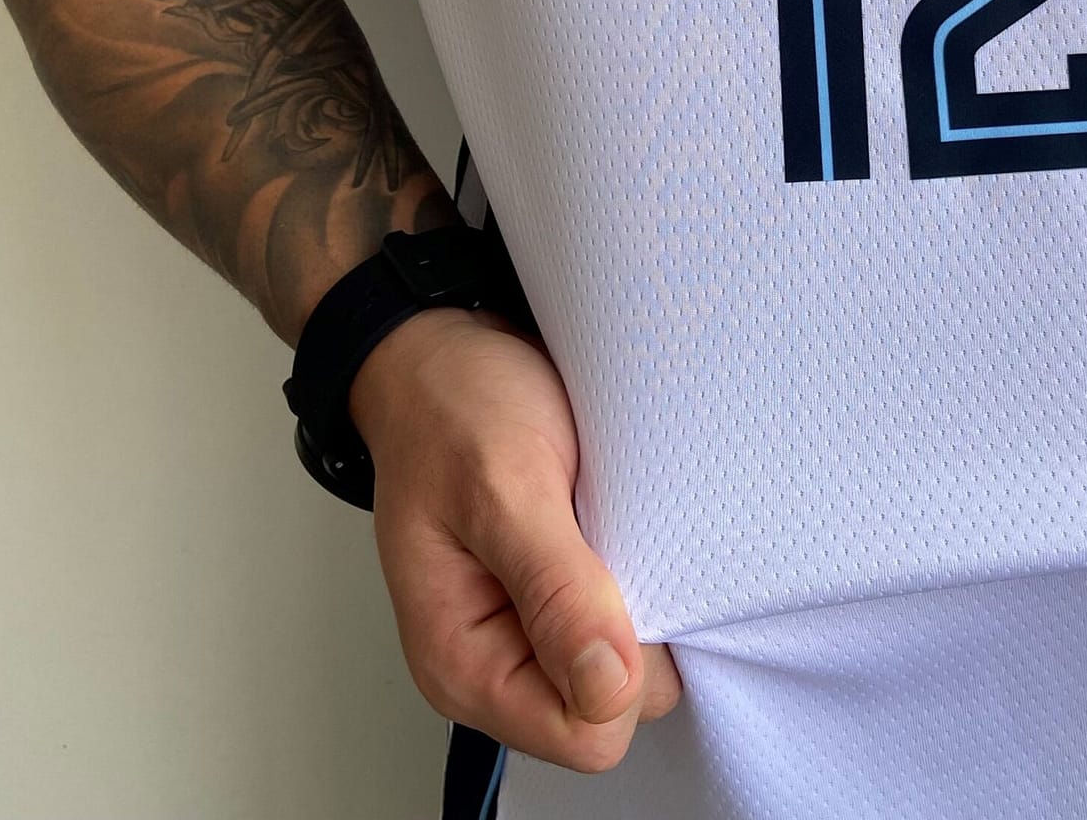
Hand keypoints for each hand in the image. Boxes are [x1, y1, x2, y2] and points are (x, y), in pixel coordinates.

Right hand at [349, 306, 682, 770]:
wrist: (443, 353)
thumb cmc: (455, 407)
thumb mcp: (506, 486)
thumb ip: (555, 592)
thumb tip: (606, 690)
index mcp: (464, 663)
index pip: (589, 734)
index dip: (627, 665)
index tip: (623, 572)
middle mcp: (498, 663)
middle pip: (619, 706)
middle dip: (640, 628)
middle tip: (615, 532)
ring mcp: (531, 631)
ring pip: (633, 661)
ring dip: (644, 592)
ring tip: (613, 517)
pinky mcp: (561, 594)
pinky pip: (629, 615)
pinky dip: (641, 568)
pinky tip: (621, 519)